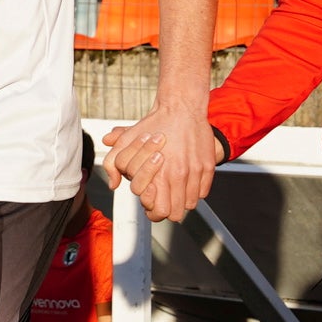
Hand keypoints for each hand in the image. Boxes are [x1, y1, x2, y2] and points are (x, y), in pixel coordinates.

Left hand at [103, 97, 215, 222]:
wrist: (181, 108)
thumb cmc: (154, 125)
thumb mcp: (126, 143)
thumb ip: (114, 164)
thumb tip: (113, 184)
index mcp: (159, 173)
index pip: (159, 211)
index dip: (152, 210)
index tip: (152, 201)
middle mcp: (179, 175)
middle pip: (175, 213)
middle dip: (167, 208)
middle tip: (163, 198)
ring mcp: (196, 172)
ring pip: (190, 204)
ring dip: (182, 199)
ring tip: (174, 187)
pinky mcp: (208, 167)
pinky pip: (203, 192)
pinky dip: (194, 190)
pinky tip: (186, 179)